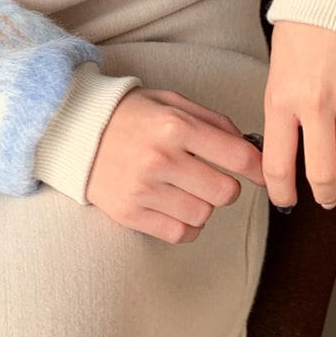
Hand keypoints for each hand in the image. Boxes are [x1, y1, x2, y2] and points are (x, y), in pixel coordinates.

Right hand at [86, 89, 265, 243]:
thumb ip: (213, 122)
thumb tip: (250, 149)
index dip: (259, 169)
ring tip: (186, 190)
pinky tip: (175, 208)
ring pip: (203, 215)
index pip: (238, 156)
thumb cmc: (130, 114)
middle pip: (225, 192)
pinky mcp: (129, 213)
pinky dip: (186, 226)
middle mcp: (161, 158)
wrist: (73, 130)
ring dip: (203, 206)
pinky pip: (179, 234)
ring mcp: (143, 188)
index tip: (262, 175)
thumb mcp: (173, 102)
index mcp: (176, 126)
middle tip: (210, 177)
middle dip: (225, 187)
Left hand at [262, 22, 335, 208]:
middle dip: (322, 196)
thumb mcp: (276, 76)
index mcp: (283, 100)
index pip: (279, 165)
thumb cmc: (302, 31)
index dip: (282, 194)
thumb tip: (288, 156)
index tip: (286, 202)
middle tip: (323, 199)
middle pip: (322, 174)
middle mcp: (318, 105)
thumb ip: (282, 116)